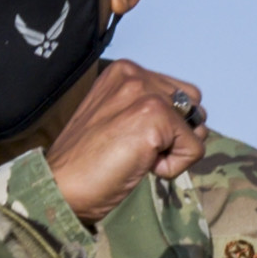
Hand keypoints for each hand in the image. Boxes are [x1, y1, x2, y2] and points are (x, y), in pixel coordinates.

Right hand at [41, 60, 209, 219]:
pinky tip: (142, 166)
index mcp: (124, 71)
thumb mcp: (116, 118)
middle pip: (192, 106)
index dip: (164, 125)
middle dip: (176, 134)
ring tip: (138, 156)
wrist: (61, 186)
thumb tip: (195, 123)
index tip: (128, 138)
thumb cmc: (86, 162)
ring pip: (195, 126)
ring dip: (175, 150)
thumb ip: (147, 108)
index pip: (177, 92)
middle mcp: (135, 75)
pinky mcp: (155, 118)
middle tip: (137, 150)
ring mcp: (145, 94)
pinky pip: (194, 149)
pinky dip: (174, 167)